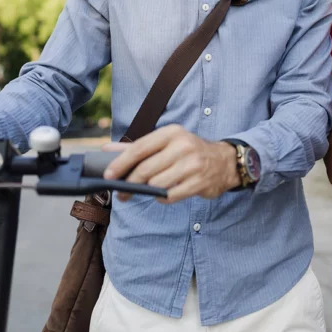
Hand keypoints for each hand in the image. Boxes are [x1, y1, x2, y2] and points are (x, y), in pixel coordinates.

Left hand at [101, 125, 238, 203]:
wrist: (225, 161)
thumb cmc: (188, 151)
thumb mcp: (166, 143)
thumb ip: (137, 147)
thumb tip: (106, 150)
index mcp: (171, 133)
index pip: (139, 148)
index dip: (121, 163)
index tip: (107, 175)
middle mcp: (183, 146)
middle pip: (146, 169)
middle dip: (130, 183)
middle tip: (121, 193)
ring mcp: (192, 164)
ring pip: (157, 184)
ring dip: (148, 190)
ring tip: (148, 190)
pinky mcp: (199, 182)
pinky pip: (171, 196)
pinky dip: (162, 198)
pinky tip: (163, 194)